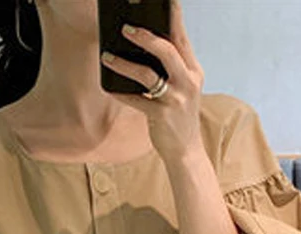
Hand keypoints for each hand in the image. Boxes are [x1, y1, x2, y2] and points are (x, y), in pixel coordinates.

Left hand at [101, 0, 205, 163]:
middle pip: (167, 50)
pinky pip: (136, 100)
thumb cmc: (179, 117)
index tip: (164, 0)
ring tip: (107, 57)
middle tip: (125, 28)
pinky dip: (121, 93)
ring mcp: (176, 100)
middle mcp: (188, 83)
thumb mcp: (182, 89)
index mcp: (194, 72)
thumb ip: (171, 68)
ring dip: (124, 64)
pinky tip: (110, 88)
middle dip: (144, 36)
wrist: (186, 151)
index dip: (172, 16)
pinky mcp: (162, 117)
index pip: (182, 38)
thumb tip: (143, 44)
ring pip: (147, 74)